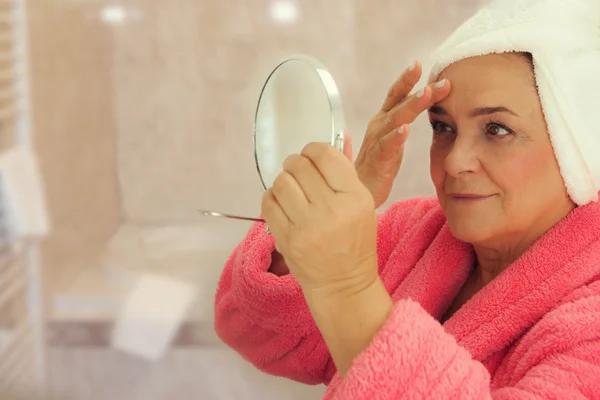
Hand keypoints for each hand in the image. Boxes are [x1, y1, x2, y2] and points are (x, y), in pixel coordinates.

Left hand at [261, 140, 377, 295]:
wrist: (343, 283)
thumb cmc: (354, 242)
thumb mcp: (361, 204)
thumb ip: (347, 170)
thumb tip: (339, 135)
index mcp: (355, 197)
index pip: (325, 155)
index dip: (313, 150)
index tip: (310, 156)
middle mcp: (332, 210)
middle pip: (299, 166)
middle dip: (295, 164)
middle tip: (297, 172)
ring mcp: (307, 226)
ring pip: (282, 182)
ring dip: (283, 180)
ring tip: (290, 189)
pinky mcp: (287, 239)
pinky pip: (268, 203)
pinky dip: (272, 197)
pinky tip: (282, 203)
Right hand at [355, 61, 451, 207]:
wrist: (358, 194)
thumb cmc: (372, 170)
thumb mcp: (386, 144)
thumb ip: (393, 129)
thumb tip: (405, 118)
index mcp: (381, 121)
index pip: (395, 95)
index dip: (406, 80)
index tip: (419, 64)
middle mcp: (378, 126)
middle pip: (399, 102)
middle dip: (420, 89)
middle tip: (441, 81)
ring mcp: (377, 141)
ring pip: (395, 119)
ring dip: (412, 106)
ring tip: (427, 94)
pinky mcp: (378, 160)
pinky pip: (387, 146)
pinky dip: (396, 136)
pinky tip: (406, 130)